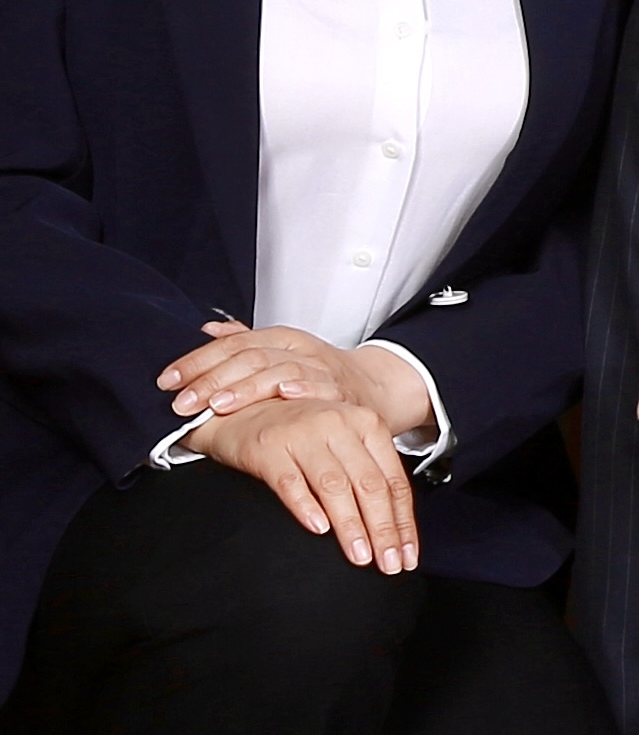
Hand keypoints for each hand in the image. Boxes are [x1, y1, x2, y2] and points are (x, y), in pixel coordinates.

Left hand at [158, 319, 433, 438]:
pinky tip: (284, 394)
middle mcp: (299, 350)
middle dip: (212, 380)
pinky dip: (304, 389)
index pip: (232, 344)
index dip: (198, 361)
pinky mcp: (342, 392)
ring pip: (281, 371)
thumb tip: (207, 330)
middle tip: (182, 402)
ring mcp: (321, 369)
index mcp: (280, 339)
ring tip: (219, 404)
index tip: (167, 381)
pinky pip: (323, 387)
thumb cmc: (319, 372)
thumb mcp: (281, 352)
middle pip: (251, 357)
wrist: (375, 386)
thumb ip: (244, 342)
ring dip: (248, 388)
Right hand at [188, 395, 420, 570]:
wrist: (242, 408)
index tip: (408, 556)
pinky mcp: (269, 448)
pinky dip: (306, 506)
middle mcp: (340, 425)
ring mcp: (303, 435)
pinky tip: (318, 529)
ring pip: (335, 486)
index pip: (394, 481)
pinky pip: (291, 482)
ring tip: (360, 557)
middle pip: (370, 485)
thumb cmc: (300, 432)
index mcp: (367, 424)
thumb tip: (394, 525)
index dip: (403, 522)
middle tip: (389, 565)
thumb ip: (367, 472)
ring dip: (351, 525)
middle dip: (383, 529)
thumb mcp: (342, 442)